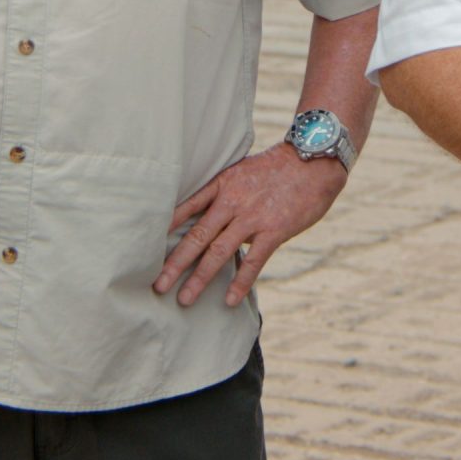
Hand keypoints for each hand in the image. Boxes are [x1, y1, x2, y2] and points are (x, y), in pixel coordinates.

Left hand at [155, 144, 347, 308]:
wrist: (313, 159)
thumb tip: (210, 214)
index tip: (146, 247)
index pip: (187, 207)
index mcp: (222, 185)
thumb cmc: (279, 167)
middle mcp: (232, 202)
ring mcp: (252, 217)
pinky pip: (253, 261)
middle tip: (157, 286)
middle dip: (175, 263)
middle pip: (196, 236)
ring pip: (218, 252)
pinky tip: (229, 300)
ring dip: (199, 278)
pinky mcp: (274, 230)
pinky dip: (240, 283)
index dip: (167, 229)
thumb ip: (226, 192)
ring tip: (183, 299)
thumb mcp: (244, 171)